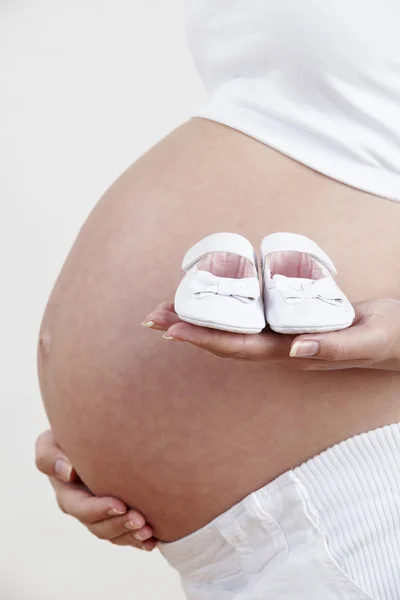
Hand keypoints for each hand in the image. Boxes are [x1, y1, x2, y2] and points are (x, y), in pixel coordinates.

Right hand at [35, 430, 156, 550]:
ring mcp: (102, 515)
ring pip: (115, 533)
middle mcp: (85, 509)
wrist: (89, 437)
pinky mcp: (118, 515)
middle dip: (120, 525)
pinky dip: (140, 540)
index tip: (120, 505)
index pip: (82, 508)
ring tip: (148, 531)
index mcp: (68, 495)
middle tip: (140, 520)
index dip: (100, 510)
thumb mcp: (50, 444)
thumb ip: (50, 456)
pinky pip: (127, 534)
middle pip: (100, 527)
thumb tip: (69, 472)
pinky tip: (153, 541)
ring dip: (131, 535)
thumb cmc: (67, 439)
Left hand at [142, 299, 399, 370]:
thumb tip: (296, 349)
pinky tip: (207, 301)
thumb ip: (336, 347)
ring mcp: (284, 336)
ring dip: (199, 321)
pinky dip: (223, 310)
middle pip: (225, 340)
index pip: (241, 347)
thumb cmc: (389, 337)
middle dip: (188, 329)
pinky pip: (249, 317)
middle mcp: (283, 346)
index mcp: (296, 352)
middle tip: (150, 316)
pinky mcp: (290, 321)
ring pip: (233, 330)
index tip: (172, 329)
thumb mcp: (369, 339)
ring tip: (165, 310)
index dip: (206, 338)